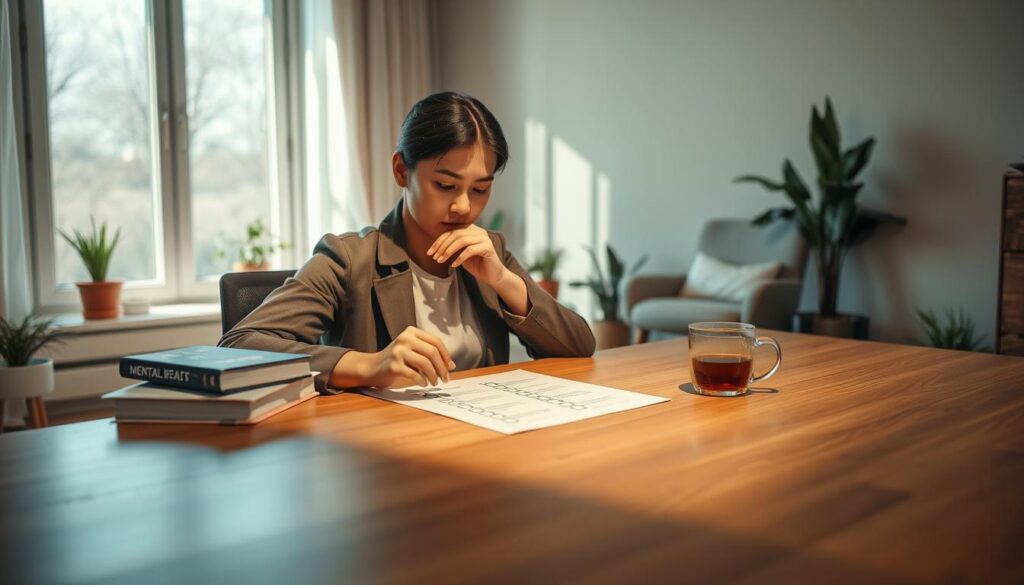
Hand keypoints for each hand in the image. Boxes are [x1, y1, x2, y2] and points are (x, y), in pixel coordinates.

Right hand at [335, 326, 454, 388]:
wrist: (372, 367)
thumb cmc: (396, 360)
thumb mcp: (412, 350)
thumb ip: (429, 353)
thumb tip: (451, 365)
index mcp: (411, 331)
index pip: (436, 341)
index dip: (446, 355)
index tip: (450, 367)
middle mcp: (405, 338)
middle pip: (432, 352)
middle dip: (442, 367)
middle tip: (445, 378)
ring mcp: (398, 351)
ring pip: (425, 363)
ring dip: (433, 375)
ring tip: (434, 382)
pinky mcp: (393, 365)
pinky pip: (415, 374)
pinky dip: (422, 381)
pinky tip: (423, 383)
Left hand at [428, 224, 505, 285]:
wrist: (493, 276)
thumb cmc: (476, 265)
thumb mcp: (460, 254)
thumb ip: (452, 247)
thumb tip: (435, 246)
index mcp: (471, 229)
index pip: (451, 231)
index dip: (438, 241)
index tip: (429, 252)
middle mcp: (479, 231)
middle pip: (455, 234)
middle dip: (442, 246)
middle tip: (434, 257)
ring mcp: (484, 238)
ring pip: (462, 240)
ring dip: (449, 251)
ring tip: (441, 261)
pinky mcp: (488, 247)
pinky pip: (470, 250)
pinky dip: (459, 258)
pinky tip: (454, 265)